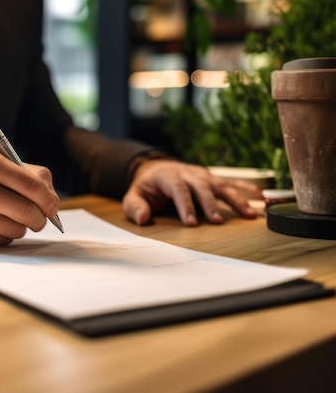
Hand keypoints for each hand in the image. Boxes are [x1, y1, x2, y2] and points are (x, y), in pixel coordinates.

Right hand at [0, 150, 59, 246]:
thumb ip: (28, 175)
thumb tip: (52, 201)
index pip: (32, 185)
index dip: (49, 199)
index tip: (52, 207)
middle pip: (28, 211)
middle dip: (40, 218)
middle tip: (39, 218)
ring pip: (18, 229)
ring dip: (21, 227)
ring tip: (7, 217)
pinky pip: (3, 240)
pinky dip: (4, 235)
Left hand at [122, 159, 260, 225]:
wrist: (155, 170)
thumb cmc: (146, 188)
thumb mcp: (133, 196)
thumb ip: (134, 207)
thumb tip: (142, 218)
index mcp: (167, 176)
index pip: (178, 189)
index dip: (185, 205)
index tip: (191, 223)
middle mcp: (188, 172)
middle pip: (201, 187)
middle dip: (209, 204)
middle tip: (216, 222)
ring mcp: (202, 175)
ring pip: (220, 185)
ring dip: (235, 199)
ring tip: (248, 214)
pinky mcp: (212, 179)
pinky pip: (231, 183)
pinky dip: (246, 190)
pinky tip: (260, 199)